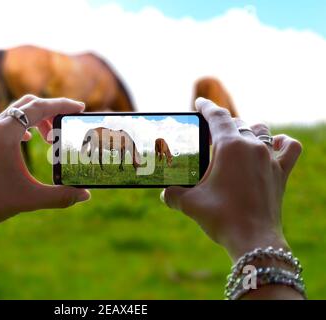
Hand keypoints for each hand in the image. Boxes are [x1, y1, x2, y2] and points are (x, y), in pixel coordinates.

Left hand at [0, 95, 89, 249]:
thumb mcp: (30, 199)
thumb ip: (61, 196)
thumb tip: (86, 195)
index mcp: (6, 133)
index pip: (40, 107)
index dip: (62, 105)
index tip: (80, 108)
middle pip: (29, 104)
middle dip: (52, 111)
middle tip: (67, 124)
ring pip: (17, 112)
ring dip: (37, 118)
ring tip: (50, 137)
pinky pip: (6, 121)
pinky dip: (23, 124)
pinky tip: (28, 139)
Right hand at [161, 98, 301, 260]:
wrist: (252, 239)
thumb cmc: (221, 217)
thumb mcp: (189, 203)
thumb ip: (172, 194)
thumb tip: (164, 193)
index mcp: (230, 147)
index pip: (217, 116)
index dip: (206, 107)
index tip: (199, 103)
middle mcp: (252, 146)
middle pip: (237, 123)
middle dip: (221, 126)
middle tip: (207, 137)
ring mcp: (269, 158)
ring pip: (261, 130)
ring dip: (247, 130)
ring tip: (235, 141)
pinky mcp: (281, 172)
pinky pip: (289, 148)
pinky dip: (281, 143)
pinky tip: (272, 145)